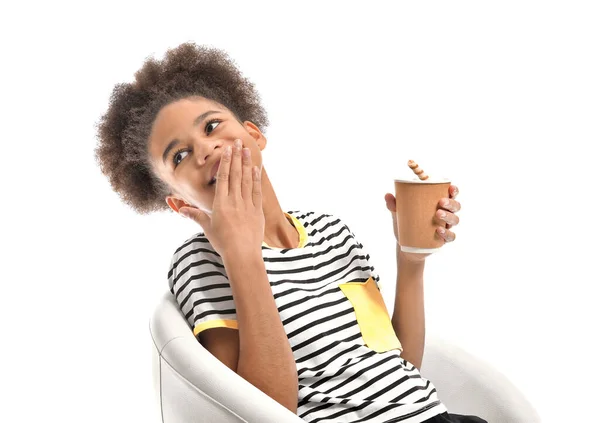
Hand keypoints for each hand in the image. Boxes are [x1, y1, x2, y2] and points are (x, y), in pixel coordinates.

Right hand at [178, 139, 264, 257]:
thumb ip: (195, 216)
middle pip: (236, 174)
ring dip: (247, 164)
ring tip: (247, 150)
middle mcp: (234, 201)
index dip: (225, 162)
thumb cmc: (223, 243)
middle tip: (237, 141)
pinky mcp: (257, 211)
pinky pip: (256, 191)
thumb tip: (181, 209)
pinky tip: (255, 169)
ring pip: (247, 180)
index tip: (227, 149)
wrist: (242, 255)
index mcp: (220, 204)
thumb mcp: (207, 228)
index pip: (223, 178)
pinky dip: (256, 179)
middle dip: (236, 157)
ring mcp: (247, 205)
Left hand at [384, 185, 460, 261]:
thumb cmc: (406, 225)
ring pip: (455, 220)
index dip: (454, 190)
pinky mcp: (444, 239)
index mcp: (437, 203)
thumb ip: (393, 205)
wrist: (406, 247)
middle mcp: (445, 214)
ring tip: (438, 214)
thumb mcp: (399, 214)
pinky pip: (451, 236)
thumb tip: (387, 195)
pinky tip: (439, 230)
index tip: (450, 187)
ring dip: (449, 216)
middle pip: (456, 206)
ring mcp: (446, 227)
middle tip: (441, 202)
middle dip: (451, 202)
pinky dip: (447, 233)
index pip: (450, 194)